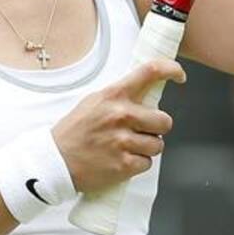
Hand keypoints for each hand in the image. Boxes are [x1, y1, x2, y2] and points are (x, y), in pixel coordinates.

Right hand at [52, 59, 184, 192]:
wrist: (54, 162)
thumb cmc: (74, 132)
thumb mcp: (94, 102)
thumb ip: (119, 97)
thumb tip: (146, 91)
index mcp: (114, 95)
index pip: (150, 72)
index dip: (171, 69)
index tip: (179, 75)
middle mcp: (121, 115)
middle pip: (164, 120)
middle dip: (157, 128)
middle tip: (141, 132)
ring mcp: (123, 141)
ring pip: (158, 145)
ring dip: (147, 149)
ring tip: (126, 148)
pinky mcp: (124, 164)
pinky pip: (147, 164)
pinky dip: (137, 164)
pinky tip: (121, 161)